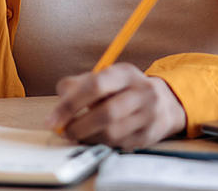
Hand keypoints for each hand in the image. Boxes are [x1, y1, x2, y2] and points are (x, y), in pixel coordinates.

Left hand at [46, 63, 186, 148]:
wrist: (165, 103)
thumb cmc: (125, 90)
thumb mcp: (107, 77)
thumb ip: (80, 83)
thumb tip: (61, 96)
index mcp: (125, 73)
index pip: (95, 85)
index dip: (70, 104)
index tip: (51, 119)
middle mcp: (141, 91)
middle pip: (106, 113)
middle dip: (78, 126)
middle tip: (64, 131)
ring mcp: (148, 114)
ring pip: (112, 133)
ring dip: (88, 137)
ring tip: (79, 135)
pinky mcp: (149, 135)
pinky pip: (119, 145)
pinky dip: (102, 144)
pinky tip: (96, 138)